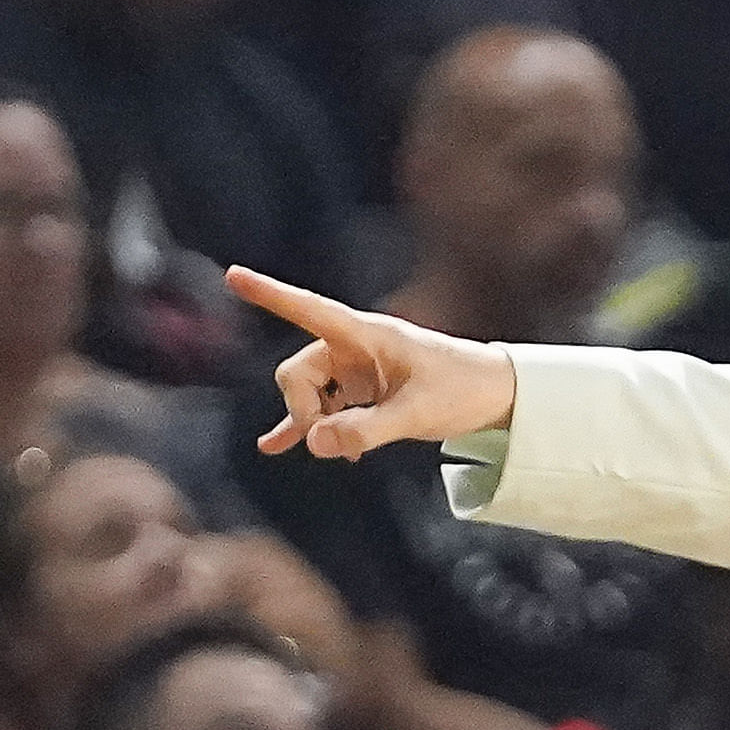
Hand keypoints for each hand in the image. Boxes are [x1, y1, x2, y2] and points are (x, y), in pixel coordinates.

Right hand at [232, 267, 520, 460]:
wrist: (496, 396)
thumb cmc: (462, 391)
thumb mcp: (417, 414)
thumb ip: (365, 431)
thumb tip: (315, 445)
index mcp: (365, 335)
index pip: (309, 310)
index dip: (271, 294)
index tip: (233, 275)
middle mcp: (352, 348)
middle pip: (296, 374)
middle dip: (303, 410)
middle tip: (335, 442)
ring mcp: (353, 372)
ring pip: (307, 395)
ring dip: (314, 425)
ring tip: (344, 454)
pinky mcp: (360, 395)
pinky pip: (320, 411)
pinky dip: (302, 428)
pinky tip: (273, 446)